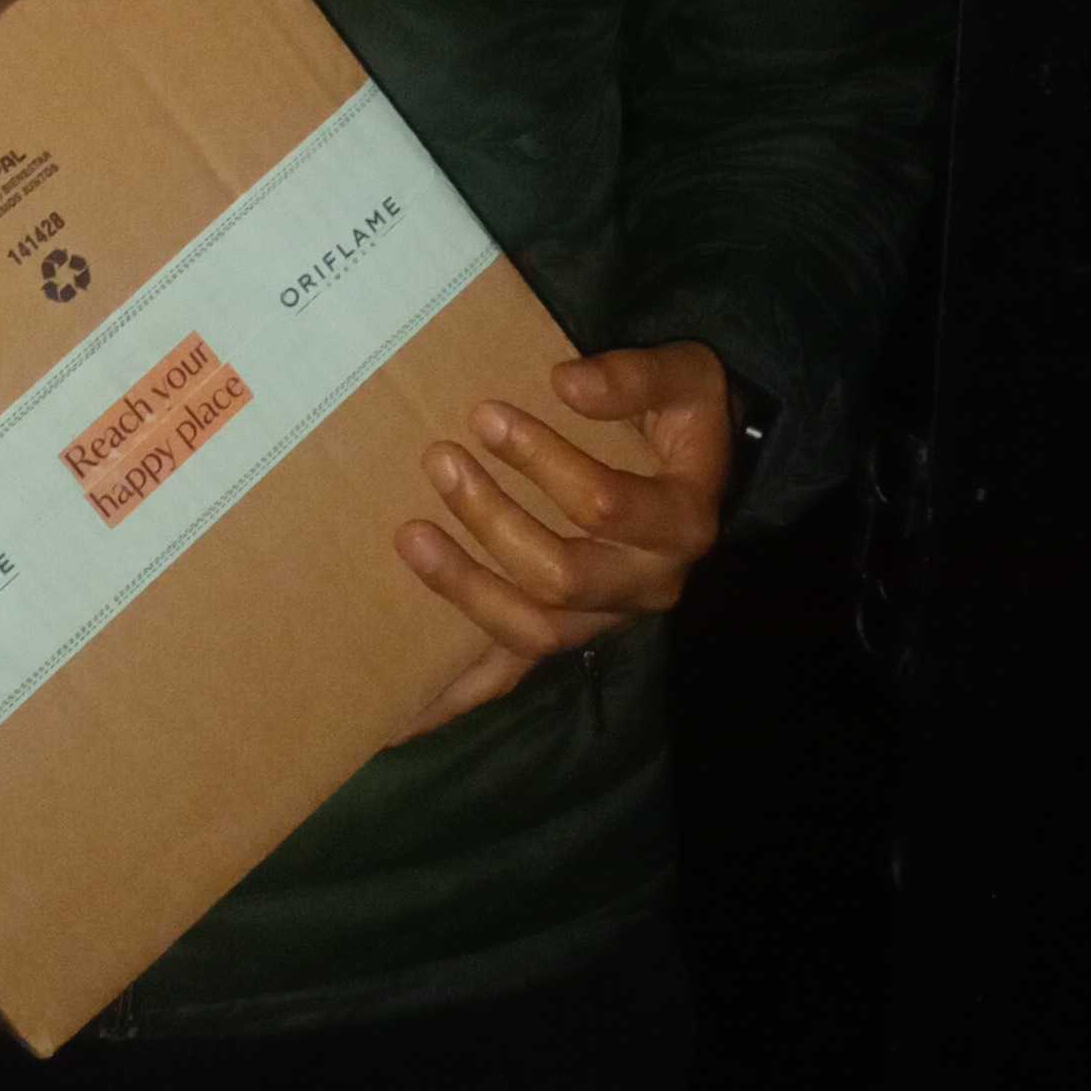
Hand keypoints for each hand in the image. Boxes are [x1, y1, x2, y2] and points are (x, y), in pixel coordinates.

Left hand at [389, 343, 733, 739]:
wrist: (697, 467)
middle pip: (562, 576)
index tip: (484, 415)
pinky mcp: (566, 633)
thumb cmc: (683, 416)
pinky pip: (509, 675)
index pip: (604, 504)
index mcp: (680, 523)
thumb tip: (565, 382)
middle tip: (439, 460)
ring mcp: (604, 618)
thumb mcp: (686, 377)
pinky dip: (454, 698)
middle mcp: (648, 584)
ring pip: (533, 630)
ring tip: (411, 535)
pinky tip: (394, 714)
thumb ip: (636, 376)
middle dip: (492, 519)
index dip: (540, 461)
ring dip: (466, 586)